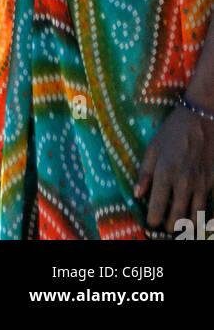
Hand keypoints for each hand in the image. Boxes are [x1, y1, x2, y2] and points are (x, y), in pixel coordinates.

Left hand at [134, 103, 213, 233]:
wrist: (201, 119)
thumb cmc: (172, 132)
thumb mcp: (152, 148)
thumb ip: (144, 173)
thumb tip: (137, 195)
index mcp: (164, 174)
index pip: (156, 210)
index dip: (152, 220)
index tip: (151, 221)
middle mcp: (183, 183)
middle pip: (176, 220)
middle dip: (169, 226)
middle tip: (166, 224)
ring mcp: (201, 185)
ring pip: (195, 219)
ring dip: (186, 224)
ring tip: (180, 223)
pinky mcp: (213, 182)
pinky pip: (209, 208)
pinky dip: (202, 215)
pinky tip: (196, 213)